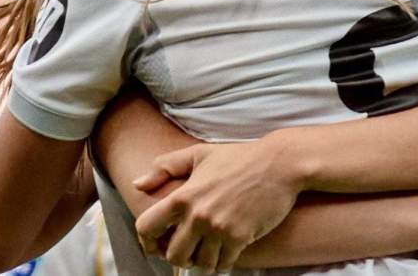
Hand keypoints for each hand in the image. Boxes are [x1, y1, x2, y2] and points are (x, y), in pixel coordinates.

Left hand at [132, 141, 302, 271]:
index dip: (147, 240)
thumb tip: (137, 184)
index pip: (147, 228)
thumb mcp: (199, 154)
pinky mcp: (241, 238)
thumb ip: (165, 167)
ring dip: (202, 260)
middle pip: (173, 255)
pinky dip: (223, 261)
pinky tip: (226, 250)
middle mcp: (198, 215)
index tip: (156, 243)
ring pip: (199, 264)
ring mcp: (220, 229)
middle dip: (179, 255)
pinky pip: (224, 264)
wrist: (279, 165)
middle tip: (188, 248)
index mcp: (183, 196)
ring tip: (208, 249)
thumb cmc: (239, 158)